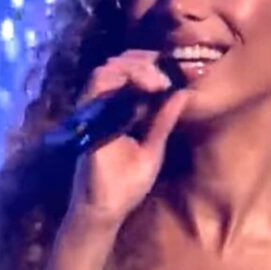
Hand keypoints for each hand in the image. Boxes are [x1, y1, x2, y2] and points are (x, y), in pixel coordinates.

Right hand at [65, 50, 189, 231]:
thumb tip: (183, 93)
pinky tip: (143, 86)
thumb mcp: (154, 148)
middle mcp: (107, 105)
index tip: (178, 69)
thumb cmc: (128, 184)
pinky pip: (96, 85)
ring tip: (157, 81)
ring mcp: (95, 109)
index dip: (154, 64)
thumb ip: (164, 120)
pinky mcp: (86, 116)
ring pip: (108, 68)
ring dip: (135, 67)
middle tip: (167, 74)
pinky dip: (118, 78)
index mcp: (124, 111)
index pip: (135, 73)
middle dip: (146, 61)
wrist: (107, 208)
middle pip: (121, 63)